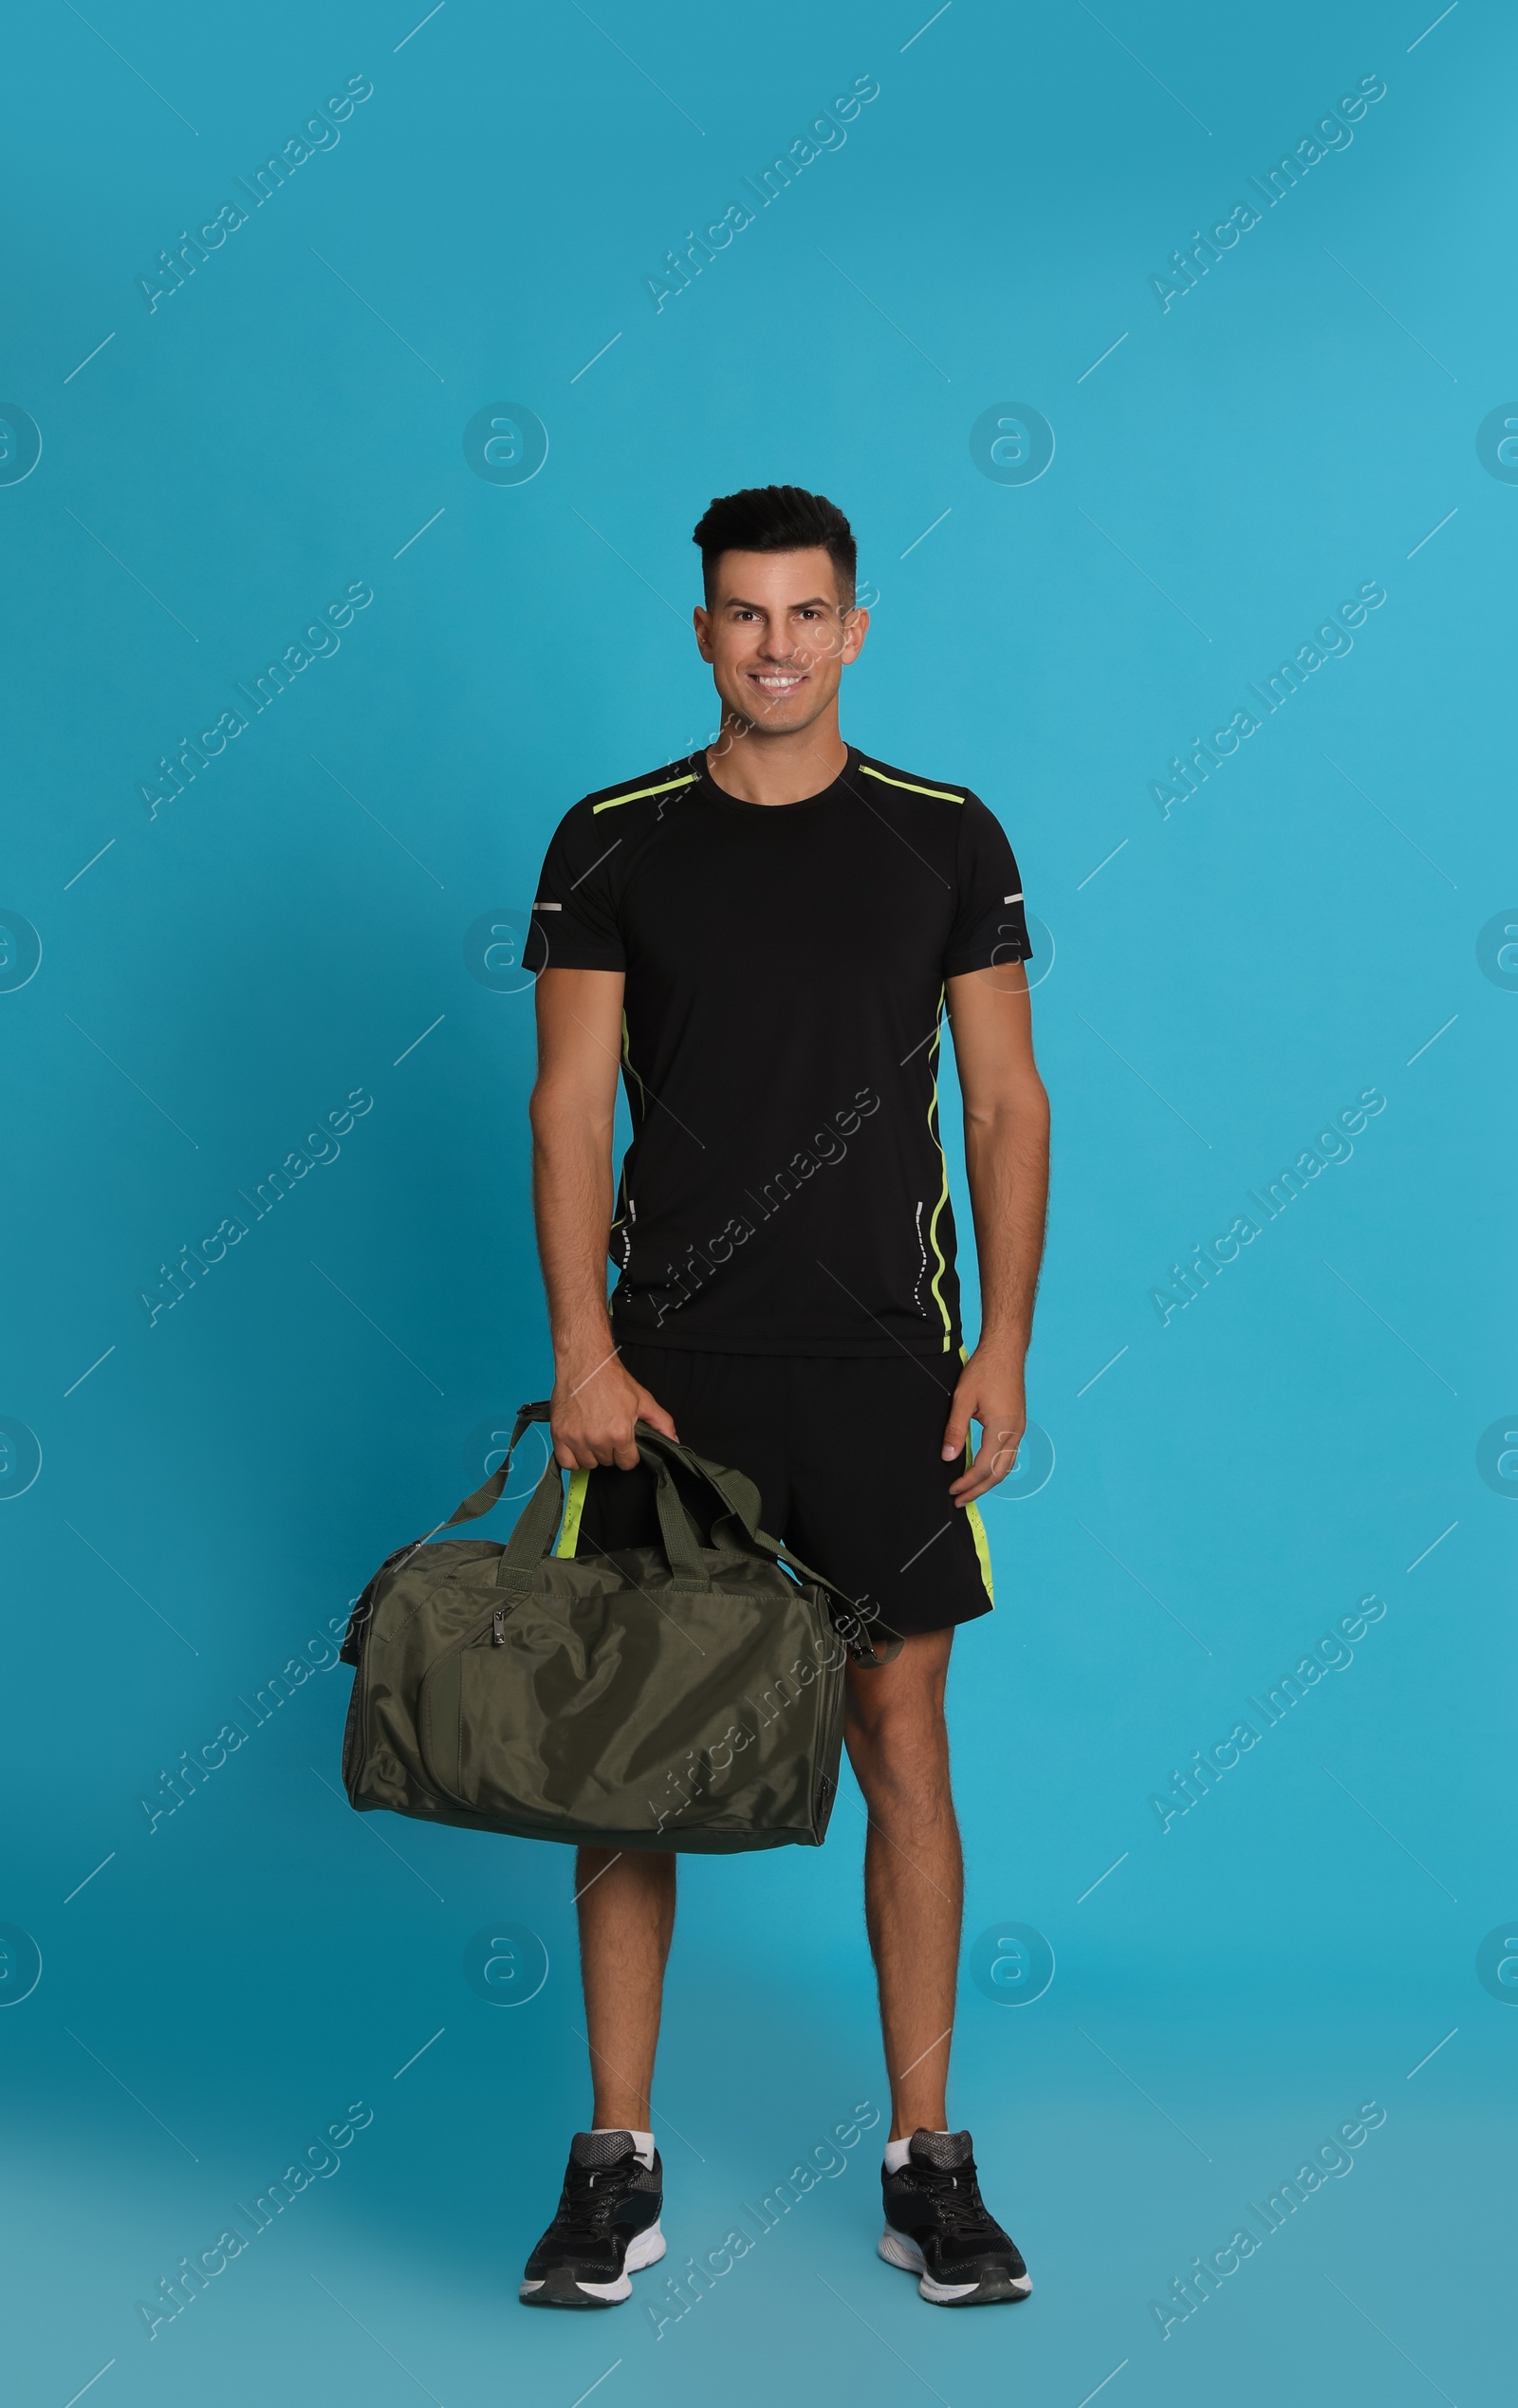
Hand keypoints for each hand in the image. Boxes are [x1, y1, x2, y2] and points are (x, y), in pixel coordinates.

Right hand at [550, 1349, 677, 1470]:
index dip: (628, 1452)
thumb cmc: (612, 1379)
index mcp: (620, 1433)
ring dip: (592, 1454)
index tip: (624, 1441)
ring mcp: (576, 1438)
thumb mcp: (644, 1400)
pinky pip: (567, 1463)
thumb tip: (674, 1441)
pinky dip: (572, 1458)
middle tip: (607, 1430)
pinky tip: (579, 1444)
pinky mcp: (559, 1435)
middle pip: (607, 1462)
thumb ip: (662, 1423)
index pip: (627, 1463)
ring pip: (588, 1464)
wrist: (585, 1363)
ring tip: (593, 1434)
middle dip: (610, 1450)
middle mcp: (597, 1439)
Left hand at [941, 1344, 1025, 1505]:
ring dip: (988, 1481)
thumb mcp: (962, 1399)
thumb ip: (955, 1430)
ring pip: (1006, 1465)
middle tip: (960, 1500)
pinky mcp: (1017, 1423)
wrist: (1005, 1351)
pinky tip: (982, 1468)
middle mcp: (1015, 1432)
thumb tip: (947, 1457)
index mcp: (1002, 1428)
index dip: (967, 1482)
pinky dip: (995, 1467)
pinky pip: (1008, 1454)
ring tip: (970, 1490)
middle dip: (979, 1489)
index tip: (952, 1490)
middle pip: (998, 1473)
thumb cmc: (984, 1370)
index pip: (984, 1467)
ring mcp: (1019, 1428)